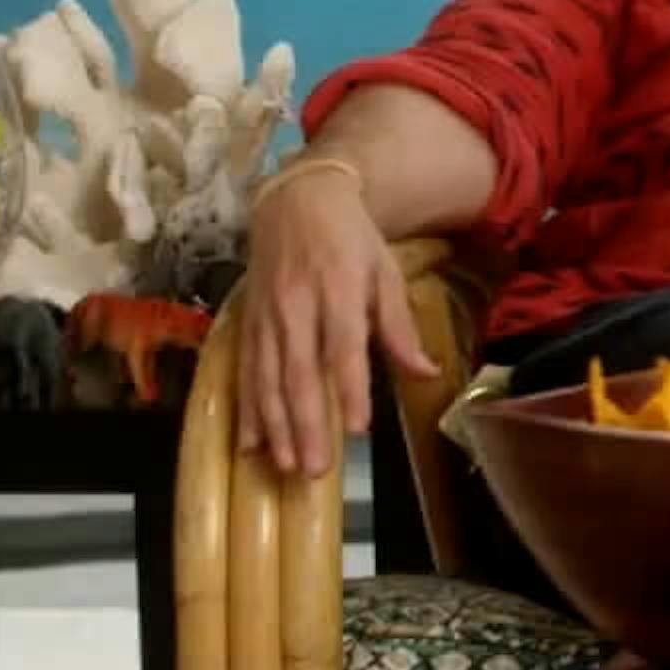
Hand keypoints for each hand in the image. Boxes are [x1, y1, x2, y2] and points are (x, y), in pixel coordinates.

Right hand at [238, 162, 434, 476]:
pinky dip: (247, 409)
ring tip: (286, 465)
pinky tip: (250, 443)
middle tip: (316, 469)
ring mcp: (266, 317)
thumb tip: (425, 373)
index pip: (343, 347)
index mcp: (340, 290)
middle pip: (300, 373)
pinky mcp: (246, 323)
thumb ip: (399, 326)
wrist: (296, 200)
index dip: (348, 389)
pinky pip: (245, 372)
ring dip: (275, 426)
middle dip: (306, 424)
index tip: (356, 429)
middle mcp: (297, 307)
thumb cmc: (351, 240)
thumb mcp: (385, 272)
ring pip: (267, 379)